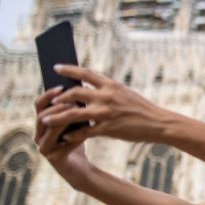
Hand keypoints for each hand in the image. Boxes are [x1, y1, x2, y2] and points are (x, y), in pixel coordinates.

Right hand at [34, 86, 92, 188]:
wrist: (81, 167)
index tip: (62, 86)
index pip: (39, 104)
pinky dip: (74, 135)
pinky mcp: (52, 157)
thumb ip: (73, 108)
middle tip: (73, 100)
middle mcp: (38, 134)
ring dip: (64, 118)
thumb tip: (80, 87)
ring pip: (50, 128)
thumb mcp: (76, 121)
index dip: (48, 94)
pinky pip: (61, 142)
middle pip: (42, 115)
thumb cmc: (78, 140)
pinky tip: (85, 131)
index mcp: (42, 123)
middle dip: (58, 106)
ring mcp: (43, 147)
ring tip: (78, 111)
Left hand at [42, 65, 170, 144]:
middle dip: (58, 97)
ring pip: (74, 114)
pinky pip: (84, 132)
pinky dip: (73, 135)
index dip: (69, 70)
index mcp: (111, 85)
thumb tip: (87, 89)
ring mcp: (106, 113)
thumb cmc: (142, 108)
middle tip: (49, 101)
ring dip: (57, 117)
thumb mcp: (125, 93)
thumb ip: (106, 90)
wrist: (158, 123)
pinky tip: (66, 137)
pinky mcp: (107, 129)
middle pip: (74, 93)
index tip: (55, 68)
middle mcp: (106, 96)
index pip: (85, 73)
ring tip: (45, 119)